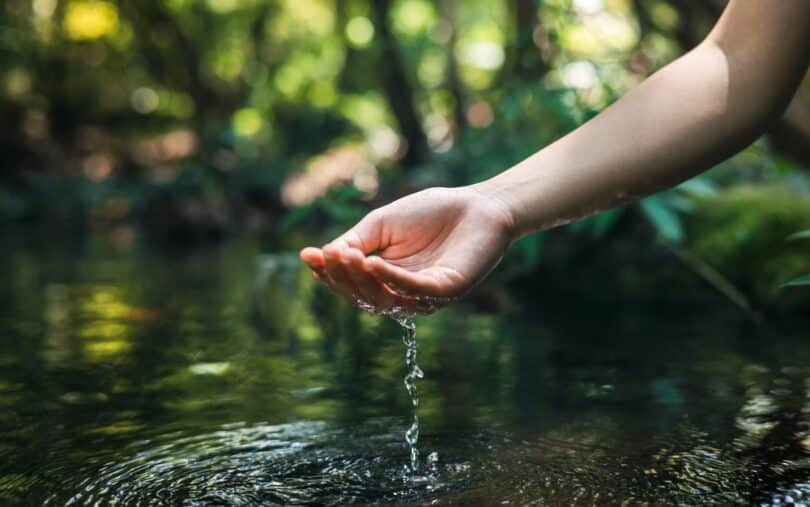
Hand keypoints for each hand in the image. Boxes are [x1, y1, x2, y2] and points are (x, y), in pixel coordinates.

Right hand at [299, 186, 515, 316]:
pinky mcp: (447, 290)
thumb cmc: (431, 214)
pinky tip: (373, 264)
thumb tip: (323, 256)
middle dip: (342, 277)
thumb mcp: (382, 225)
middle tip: (329, 254)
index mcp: (386, 281)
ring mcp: (425, 297)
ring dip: (362, 280)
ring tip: (346, 256)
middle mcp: (403, 295)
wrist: (478, 205)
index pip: (351, 285)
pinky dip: (391, 279)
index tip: (307, 255)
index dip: (328, 273)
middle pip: (363, 297)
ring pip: (384, 299)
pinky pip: (414, 290)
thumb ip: (355, 241)